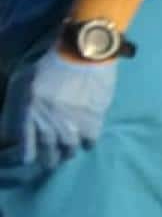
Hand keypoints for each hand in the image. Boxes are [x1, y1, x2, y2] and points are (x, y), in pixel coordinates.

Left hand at [3, 49, 119, 167]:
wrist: (84, 54)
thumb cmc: (51, 65)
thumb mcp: (24, 81)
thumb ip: (19, 105)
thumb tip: (13, 128)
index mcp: (30, 110)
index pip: (25, 144)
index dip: (25, 155)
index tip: (27, 161)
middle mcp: (50, 121)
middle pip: (48, 151)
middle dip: (48, 160)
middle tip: (50, 162)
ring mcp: (73, 123)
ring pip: (69, 150)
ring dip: (67, 153)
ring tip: (67, 153)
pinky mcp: (93, 122)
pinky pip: (89, 142)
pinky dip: (86, 143)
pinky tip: (85, 140)